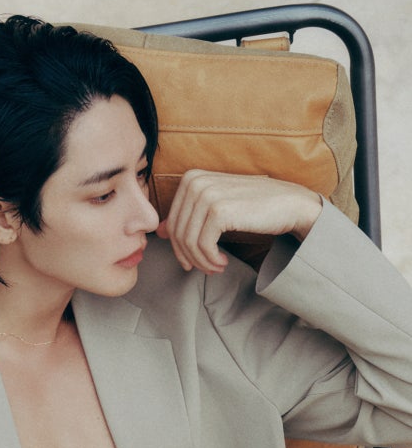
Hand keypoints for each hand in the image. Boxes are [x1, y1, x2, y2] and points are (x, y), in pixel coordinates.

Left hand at [157, 170, 322, 273]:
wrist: (288, 203)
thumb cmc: (252, 207)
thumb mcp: (215, 208)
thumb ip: (187, 216)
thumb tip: (160, 231)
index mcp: (191, 178)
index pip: (172, 222)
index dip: (179, 248)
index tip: (193, 261)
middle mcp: (195, 182)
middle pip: (178, 233)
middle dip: (189, 257)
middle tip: (206, 269)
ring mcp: (206, 195)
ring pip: (189, 242)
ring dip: (202, 262)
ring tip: (216, 267)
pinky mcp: (218, 210)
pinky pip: (202, 246)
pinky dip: (210, 260)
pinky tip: (222, 263)